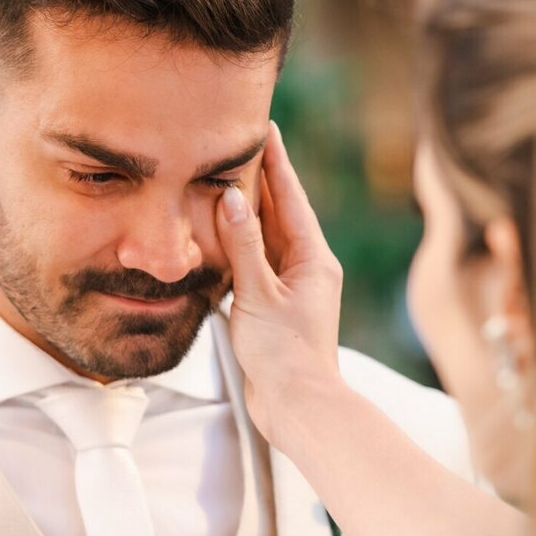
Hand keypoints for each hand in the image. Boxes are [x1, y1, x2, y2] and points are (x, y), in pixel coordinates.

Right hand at [216, 121, 346, 450]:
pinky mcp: (276, 309)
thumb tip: (230, 196)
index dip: (276, 161)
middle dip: (261, 180)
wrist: (297, 408)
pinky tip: (222, 237)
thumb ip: (244, 245)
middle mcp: (307, 269)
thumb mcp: (259, 294)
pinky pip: (257, 265)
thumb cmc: (285, 356)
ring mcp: (293, 289)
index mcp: (313, 259)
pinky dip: (240, 247)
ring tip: (225, 180)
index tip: (265, 128)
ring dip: (247, 213)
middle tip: (240, 144)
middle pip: (281, 214)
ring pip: (267, 239)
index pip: (291, 197)